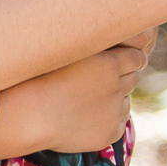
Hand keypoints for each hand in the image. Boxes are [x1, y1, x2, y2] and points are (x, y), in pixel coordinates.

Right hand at [0, 31, 157, 155]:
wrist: (29, 114)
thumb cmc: (40, 76)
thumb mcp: (66, 52)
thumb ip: (90, 44)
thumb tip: (109, 32)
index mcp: (110, 63)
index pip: (137, 58)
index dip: (132, 59)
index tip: (127, 61)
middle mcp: (118, 86)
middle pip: (132, 79)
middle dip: (121, 79)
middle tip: (99, 82)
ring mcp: (115, 112)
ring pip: (125, 102)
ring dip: (114, 100)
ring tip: (86, 101)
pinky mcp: (111, 133)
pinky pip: (117, 123)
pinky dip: (108, 120)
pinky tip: (86, 118)